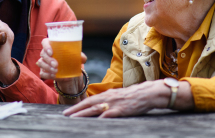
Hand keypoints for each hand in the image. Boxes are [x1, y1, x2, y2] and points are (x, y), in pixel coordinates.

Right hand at [37, 38, 86, 103]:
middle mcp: (46, 53)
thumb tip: (83, 58)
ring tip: (56, 71)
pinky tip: (54, 76)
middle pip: (43, 53)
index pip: (45, 42)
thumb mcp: (76, 57)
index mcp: (52, 45)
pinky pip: (42, 73)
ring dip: (47, 67)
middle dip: (49, 59)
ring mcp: (43, 62)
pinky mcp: (44, 71)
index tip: (51, 52)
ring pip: (41, 63)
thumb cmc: (70, 60)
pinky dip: (47, 74)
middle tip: (56, 64)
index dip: (46, 46)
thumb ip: (80, 56)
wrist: (70, 73)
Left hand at [62, 80, 193, 117]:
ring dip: (83, 114)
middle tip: (64, 115)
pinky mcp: (123, 109)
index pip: (89, 100)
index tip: (67, 111)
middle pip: (89, 103)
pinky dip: (101, 117)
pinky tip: (94, 121)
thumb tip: (100, 108)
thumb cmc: (136, 96)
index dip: (78, 106)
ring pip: (96, 108)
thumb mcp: (120, 97)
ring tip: (73, 119)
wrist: (150, 93)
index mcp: (108, 94)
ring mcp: (115, 103)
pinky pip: (110, 114)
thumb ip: (110, 101)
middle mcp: (109, 97)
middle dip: (76, 110)